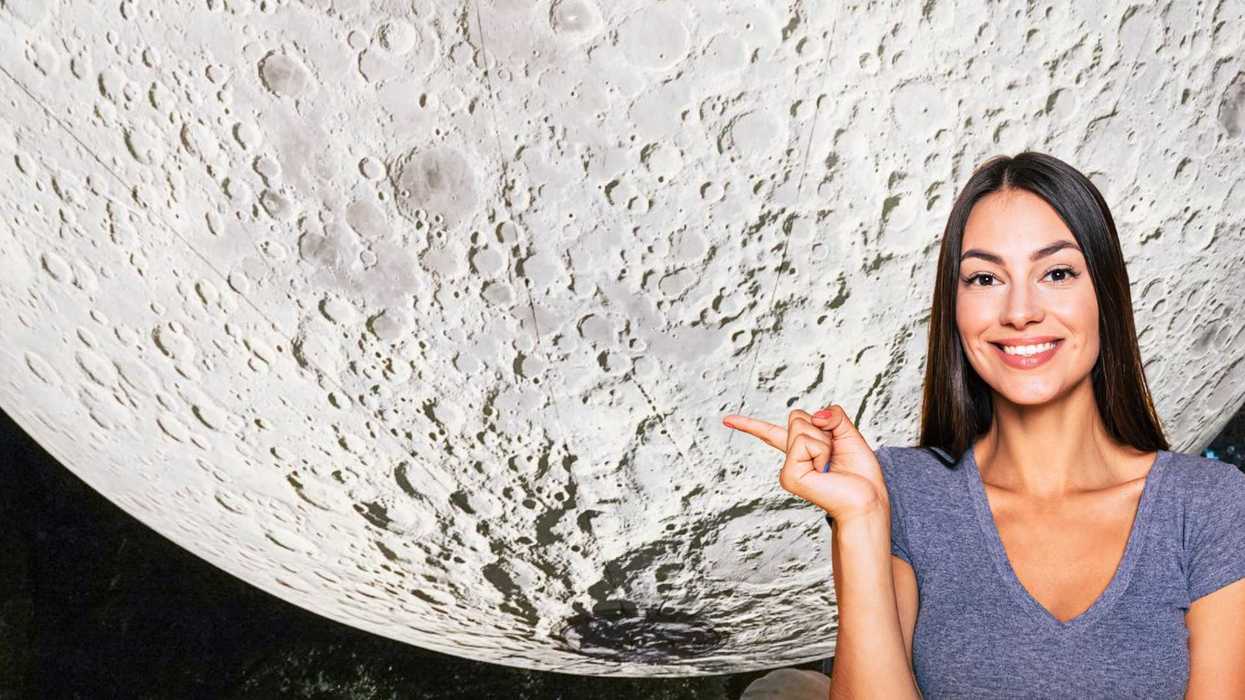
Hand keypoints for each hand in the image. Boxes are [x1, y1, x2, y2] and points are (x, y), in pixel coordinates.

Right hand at [723, 404, 887, 524]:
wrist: (868, 498)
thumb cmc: (860, 472)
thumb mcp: (848, 432)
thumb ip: (832, 415)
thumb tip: (814, 416)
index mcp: (801, 450)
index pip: (771, 434)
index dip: (749, 425)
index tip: (726, 419)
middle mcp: (791, 459)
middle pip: (796, 417)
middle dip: (821, 427)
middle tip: (833, 454)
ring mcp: (788, 469)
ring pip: (801, 427)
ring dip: (824, 441)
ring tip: (830, 464)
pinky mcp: (789, 477)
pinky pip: (804, 443)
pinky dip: (821, 451)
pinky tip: (824, 471)